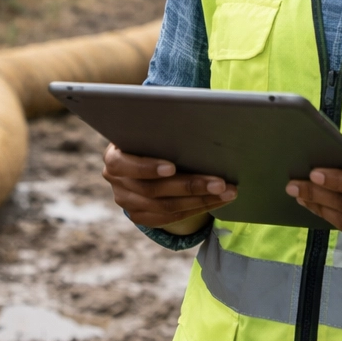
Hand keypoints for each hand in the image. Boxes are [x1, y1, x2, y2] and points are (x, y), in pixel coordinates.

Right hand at [102, 143, 236, 231]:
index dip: (148, 167)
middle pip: (153, 190)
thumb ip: (161, 130)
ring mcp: (128, 203)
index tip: (172, 167)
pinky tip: (217, 201)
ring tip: (227, 192)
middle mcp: (117, 183)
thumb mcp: (149, 130)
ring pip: (166, 207)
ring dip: (201, 200)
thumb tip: (194, 122)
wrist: (143, 156)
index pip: (125, 165)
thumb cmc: (151, 136)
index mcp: (114, 157)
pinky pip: (171, 218)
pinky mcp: (141, 216)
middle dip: (190, 186)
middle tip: (220, 183)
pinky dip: (197, 209)